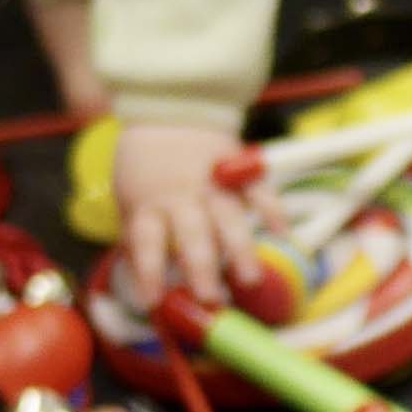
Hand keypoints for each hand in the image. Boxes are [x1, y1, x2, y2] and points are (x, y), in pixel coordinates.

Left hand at [116, 119, 267, 303]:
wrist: (168, 109)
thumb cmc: (145, 163)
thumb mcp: (128, 197)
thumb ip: (137, 235)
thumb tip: (142, 280)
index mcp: (149, 202)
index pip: (146, 242)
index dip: (149, 272)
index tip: (154, 303)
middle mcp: (182, 195)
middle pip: (193, 235)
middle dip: (202, 268)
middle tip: (211, 300)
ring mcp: (214, 181)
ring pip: (229, 218)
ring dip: (240, 250)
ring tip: (249, 280)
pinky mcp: (239, 168)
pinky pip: (259, 189)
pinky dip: (272, 209)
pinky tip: (283, 234)